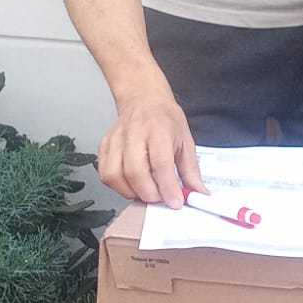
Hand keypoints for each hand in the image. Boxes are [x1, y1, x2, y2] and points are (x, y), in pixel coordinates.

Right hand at [98, 71, 205, 206]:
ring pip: (115, 175)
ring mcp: (116, 139)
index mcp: (158, 130)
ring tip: (145, 193)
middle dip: (149, 194)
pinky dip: (118, 186)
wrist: (143, 99)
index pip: (161, 164)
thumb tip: (198, 194)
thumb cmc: (165, 119)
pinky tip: (131, 185)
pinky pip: (105, 173)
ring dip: (131, 192)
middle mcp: (134, 133)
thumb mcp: (186, 141)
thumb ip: (191, 170)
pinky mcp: (104, 145)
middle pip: (135, 172)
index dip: (168, 187)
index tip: (175, 202)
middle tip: (160, 199)